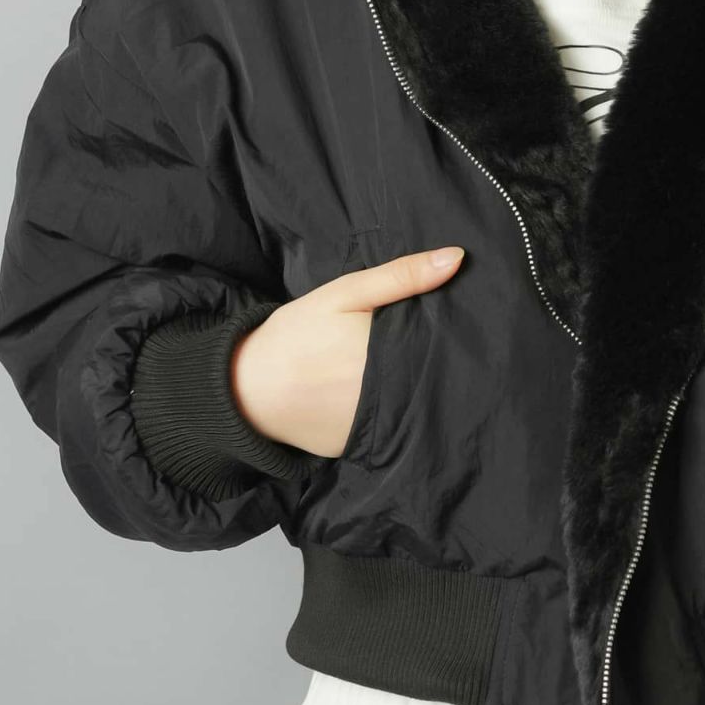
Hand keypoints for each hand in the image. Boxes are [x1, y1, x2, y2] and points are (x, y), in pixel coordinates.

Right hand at [230, 245, 464, 457]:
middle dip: (435, 361)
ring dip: (416, 389)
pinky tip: (383, 397)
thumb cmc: (296, 334)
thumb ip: (401, 276)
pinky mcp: (356, 448)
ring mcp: (371, 427)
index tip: (459, 325)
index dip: (452, 334)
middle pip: (429, 375)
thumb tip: (457, 257)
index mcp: (386, 354)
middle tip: (431, 346)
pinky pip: (386, 428)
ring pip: (413, 404)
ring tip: (411, 371)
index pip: (440, 345)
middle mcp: (386, 396)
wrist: (244, 388)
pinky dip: (389, 413)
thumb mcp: (345, 293)